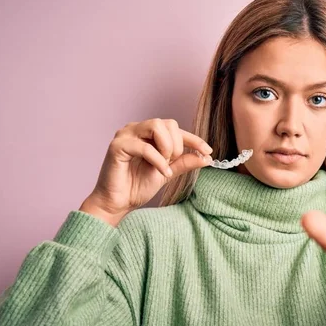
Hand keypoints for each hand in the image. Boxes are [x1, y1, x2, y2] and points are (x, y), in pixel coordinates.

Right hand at [80, 118, 212, 225]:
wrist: (118, 203)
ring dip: (167, 147)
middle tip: (174, 162)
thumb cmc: (137, 186)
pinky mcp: (117, 146)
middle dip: (177, 144)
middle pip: (167, 122)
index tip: (208, 151)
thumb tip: (206, 156)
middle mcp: (136, 129)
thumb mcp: (168, 172)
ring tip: (166, 164)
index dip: (194, 139)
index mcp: (147, 133)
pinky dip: (158, 160)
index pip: (175, 128)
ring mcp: (125, 135)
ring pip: (156, 126)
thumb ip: (184, 162)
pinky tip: (162, 173)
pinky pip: (145, 146)